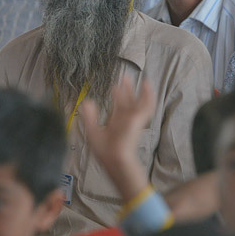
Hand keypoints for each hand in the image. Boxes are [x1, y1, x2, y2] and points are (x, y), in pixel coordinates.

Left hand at [81, 76, 155, 200]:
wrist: (114, 159)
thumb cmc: (104, 151)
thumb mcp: (92, 131)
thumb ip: (89, 116)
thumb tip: (86, 102)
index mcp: (116, 123)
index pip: (118, 107)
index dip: (117, 97)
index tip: (115, 87)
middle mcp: (125, 121)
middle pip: (128, 102)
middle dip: (127, 90)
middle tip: (126, 77)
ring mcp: (133, 120)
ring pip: (138, 102)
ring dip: (139, 91)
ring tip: (140, 80)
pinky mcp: (138, 119)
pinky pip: (146, 106)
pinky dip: (148, 96)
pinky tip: (147, 86)